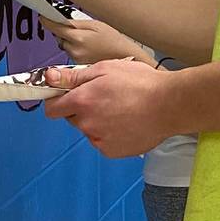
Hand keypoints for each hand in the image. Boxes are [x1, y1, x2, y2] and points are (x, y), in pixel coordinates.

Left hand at [42, 16, 147, 66]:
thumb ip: (75, 23)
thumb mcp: (96, 25)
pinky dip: (78, 51)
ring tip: (89, 42)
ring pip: (65, 46)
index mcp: (78, 38)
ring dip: (72, 42)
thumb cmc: (115, 41)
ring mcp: (75, 61)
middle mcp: (74, 51)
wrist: (127, 59)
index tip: (43, 14)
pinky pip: (72, 55)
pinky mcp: (78, 68)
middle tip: (80, 30)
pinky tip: (91, 50)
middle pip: (59, 37)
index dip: (47, 19)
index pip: (53, 26)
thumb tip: (57, 19)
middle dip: (65, 32)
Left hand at [42, 59, 176, 157]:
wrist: (170, 105)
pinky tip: (127, 122)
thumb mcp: (105, 69)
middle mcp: (86, 124)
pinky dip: (111, 134)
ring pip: (89, 130)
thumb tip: (49, 77)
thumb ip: (73, 77)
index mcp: (82, 102)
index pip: (52, 109)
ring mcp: (99, 140)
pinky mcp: (113, 151)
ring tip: (122, 109)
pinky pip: (103, 141)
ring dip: (98, 121)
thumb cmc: (141, 83)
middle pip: (73, 118)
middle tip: (105, 96)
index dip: (57, 100)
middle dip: (83, 108)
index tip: (66, 95)